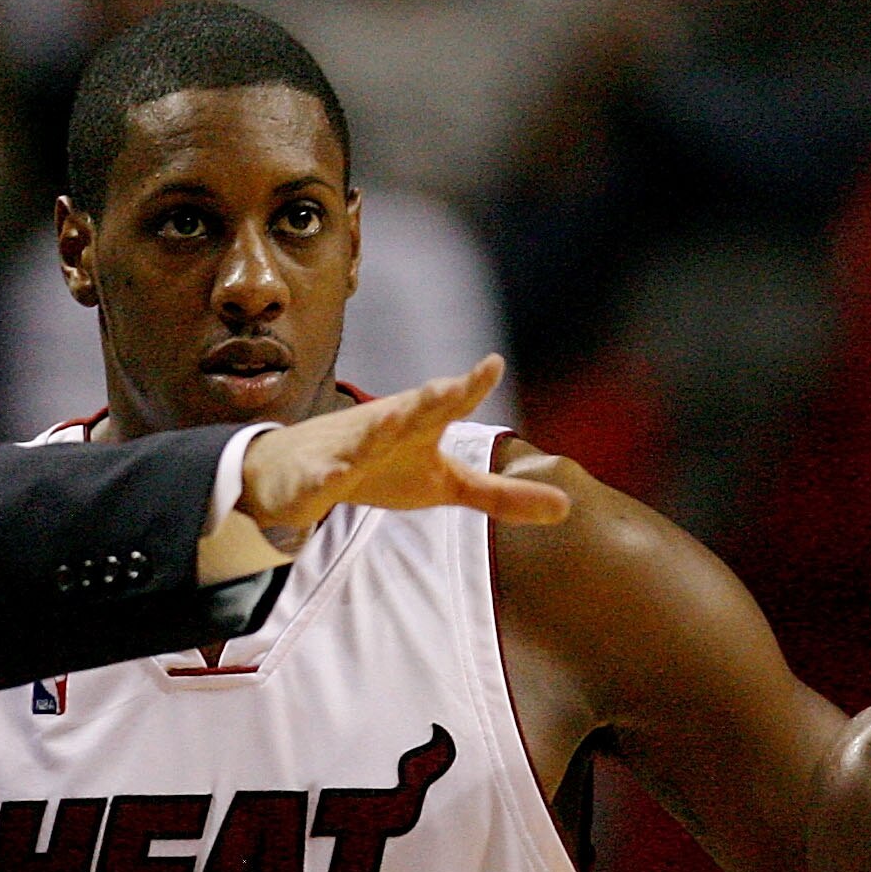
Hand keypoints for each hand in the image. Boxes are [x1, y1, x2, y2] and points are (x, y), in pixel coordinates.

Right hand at [236, 357, 568, 546]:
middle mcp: (387, 428)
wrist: (303, 469)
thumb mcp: (447, 485)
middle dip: (429, 398)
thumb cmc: (385, 468)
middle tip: (450, 387)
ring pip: (363, 438)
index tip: (491, 364)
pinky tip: (333, 478)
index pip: (449, 404)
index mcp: (420, 426)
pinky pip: (321, 477)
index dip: (470, 385)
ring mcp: (349, 449)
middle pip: (410, 411)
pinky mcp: (317, 476)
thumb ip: (502, 495)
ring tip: (392, 419)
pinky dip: (325, 477)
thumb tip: (567, 507)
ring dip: (377, 430)